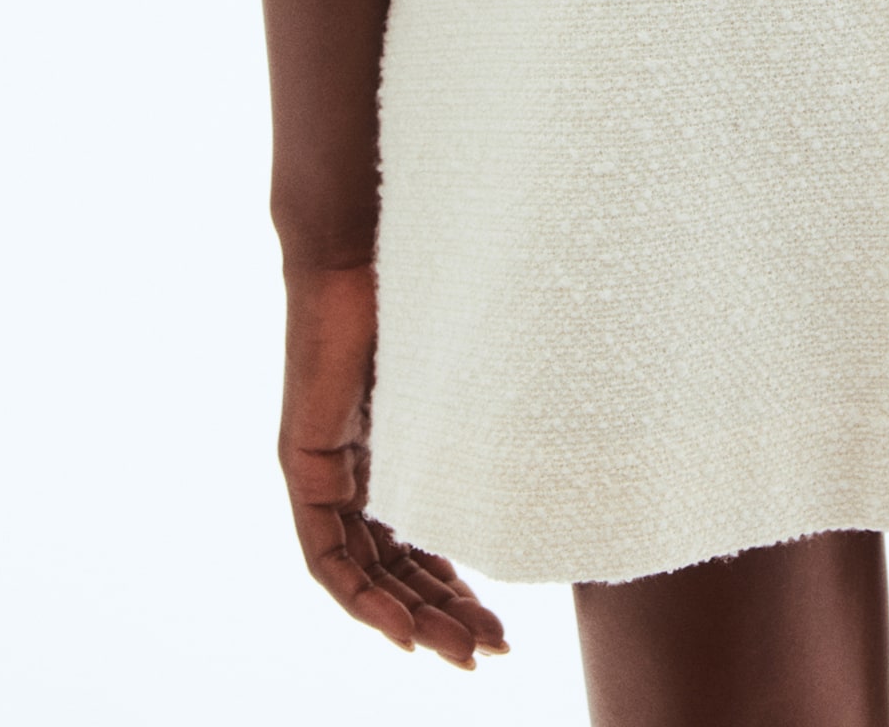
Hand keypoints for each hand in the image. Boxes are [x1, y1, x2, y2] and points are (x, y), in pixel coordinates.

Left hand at [279, 261, 507, 667]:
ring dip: (408, 618)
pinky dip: (360, 596)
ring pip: (362, 570)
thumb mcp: (474, 366)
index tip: (498, 619)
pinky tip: (401, 630)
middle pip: (394, 565)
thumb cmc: (429, 278)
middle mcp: (356, 463)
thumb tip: (586, 431)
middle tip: (489, 651)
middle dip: (442, 614)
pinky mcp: (302, 459)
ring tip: (459, 654)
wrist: (369, 234)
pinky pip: (323, 553)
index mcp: (397, 443)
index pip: (417, 538)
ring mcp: (325, 464)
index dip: (454, 584)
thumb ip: (497, 408)